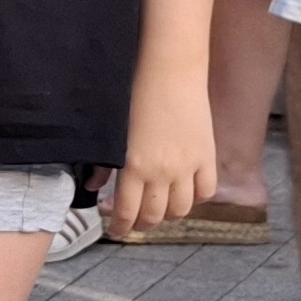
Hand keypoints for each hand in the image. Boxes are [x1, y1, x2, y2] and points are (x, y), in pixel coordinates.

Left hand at [106, 68, 215, 236]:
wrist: (169, 70)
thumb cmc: (135, 94)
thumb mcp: (112, 130)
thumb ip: (103, 163)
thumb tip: (93, 187)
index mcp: (133, 167)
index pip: (126, 212)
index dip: (121, 227)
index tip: (116, 231)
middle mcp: (162, 172)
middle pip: (155, 216)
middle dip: (142, 224)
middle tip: (135, 222)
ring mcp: (187, 166)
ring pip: (181, 210)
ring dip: (169, 215)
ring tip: (160, 209)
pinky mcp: (206, 156)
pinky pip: (206, 191)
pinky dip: (196, 198)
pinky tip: (185, 192)